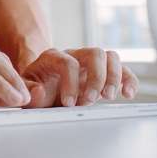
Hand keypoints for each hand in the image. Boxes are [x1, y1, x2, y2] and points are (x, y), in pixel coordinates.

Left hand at [20, 47, 139, 107]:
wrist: (43, 88)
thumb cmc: (36, 89)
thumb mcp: (27, 91)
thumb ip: (30, 92)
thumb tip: (40, 90)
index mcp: (53, 57)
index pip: (67, 62)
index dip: (70, 83)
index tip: (68, 103)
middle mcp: (74, 55)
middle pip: (94, 53)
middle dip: (96, 78)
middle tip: (90, 100)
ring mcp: (90, 62)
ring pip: (110, 57)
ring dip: (114, 77)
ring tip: (107, 97)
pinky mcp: (103, 72)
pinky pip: (123, 69)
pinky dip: (129, 80)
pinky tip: (128, 94)